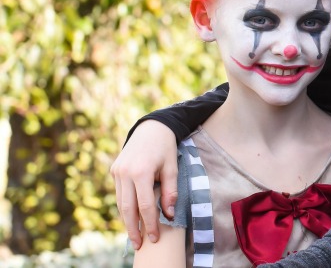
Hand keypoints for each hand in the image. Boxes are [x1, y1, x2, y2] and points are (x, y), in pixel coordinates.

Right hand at [110, 120, 177, 248]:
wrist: (151, 128)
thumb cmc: (166, 148)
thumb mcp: (172, 167)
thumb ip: (170, 191)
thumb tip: (168, 214)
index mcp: (141, 171)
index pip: (145, 205)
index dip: (150, 223)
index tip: (155, 237)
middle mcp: (125, 172)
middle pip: (128, 208)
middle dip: (133, 228)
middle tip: (139, 245)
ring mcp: (117, 171)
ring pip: (120, 203)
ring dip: (127, 220)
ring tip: (134, 235)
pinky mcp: (114, 171)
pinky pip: (119, 194)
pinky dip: (124, 207)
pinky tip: (131, 218)